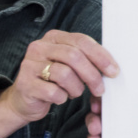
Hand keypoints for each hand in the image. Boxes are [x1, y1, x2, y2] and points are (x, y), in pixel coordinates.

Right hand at [0, 30, 118, 137]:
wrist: (24, 100)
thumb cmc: (53, 81)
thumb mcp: (69, 65)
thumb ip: (85, 59)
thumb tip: (111, 66)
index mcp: (54, 38)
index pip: (81, 41)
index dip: (100, 56)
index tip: (113, 71)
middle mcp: (39, 47)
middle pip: (74, 56)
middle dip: (92, 75)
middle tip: (100, 90)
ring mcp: (30, 65)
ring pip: (65, 74)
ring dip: (77, 88)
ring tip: (75, 93)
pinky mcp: (25, 84)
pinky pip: (53, 92)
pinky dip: (63, 98)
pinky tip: (60, 97)